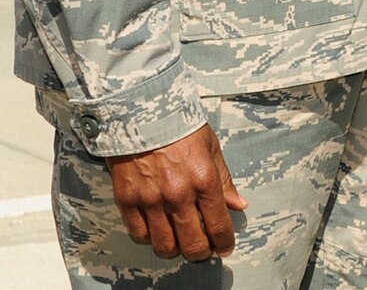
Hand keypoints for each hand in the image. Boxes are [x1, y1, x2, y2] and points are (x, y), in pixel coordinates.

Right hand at [106, 123, 246, 261]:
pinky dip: (150, 238)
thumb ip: (224, 180)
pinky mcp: (127, 200)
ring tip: (180, 244)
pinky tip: (157, 231)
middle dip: (201, 253)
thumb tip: (239, 205)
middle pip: (192, 243)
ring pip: (164, 245)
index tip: (225, 248)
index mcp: (204, 180)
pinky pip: (139, 234)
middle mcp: (178, 194)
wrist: (143, 114)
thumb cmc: (181, 128)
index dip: (224, 242)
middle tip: (203, 250)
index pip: (218, 225)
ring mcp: (151, 200)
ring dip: (175, 250)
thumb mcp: (212, 148)